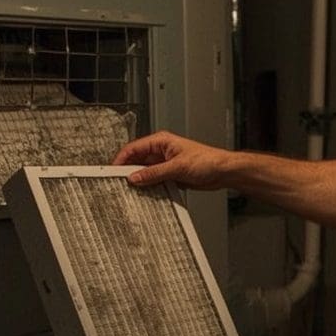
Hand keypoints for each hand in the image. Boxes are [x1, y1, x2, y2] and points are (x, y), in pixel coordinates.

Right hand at [112, 130, 231, 188]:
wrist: (223, 172)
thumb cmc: (208, 161)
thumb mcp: (177, 167)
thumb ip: (154, 173)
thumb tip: (135, 177)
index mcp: (161, 141)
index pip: (134, 148)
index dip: (121, 159)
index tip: (112, 171)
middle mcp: (161, 152)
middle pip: (137, 161)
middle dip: (129, 172)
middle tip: (119, 183)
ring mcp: (165, 164)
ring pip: (145, 173)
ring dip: (140, 181)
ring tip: (131, 191)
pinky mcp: (171, 175)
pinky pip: (154, 181)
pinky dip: (150, 187)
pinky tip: (146, 194)